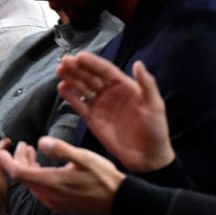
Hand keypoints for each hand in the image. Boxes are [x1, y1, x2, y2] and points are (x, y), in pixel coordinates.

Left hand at [0, 136, 125, 214]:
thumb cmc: (103, 176)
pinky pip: (40, 190)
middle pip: (24, 178)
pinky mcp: (59, 206)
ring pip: (32, 184)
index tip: (2, 150)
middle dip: (19, 160)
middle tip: (24, 145)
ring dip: (29, 168)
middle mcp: (49, 195)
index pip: (19, 173)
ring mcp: (54, 202)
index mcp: (52, 182)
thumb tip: (40, 141)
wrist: (119, 200)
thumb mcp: (83, 157)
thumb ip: (60, 149)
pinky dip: (37, 177)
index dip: (7, 161)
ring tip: (32, 152)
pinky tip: (43, 167)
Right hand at [56, 54, 175, 172]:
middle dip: (78, 68)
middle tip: (64, 61)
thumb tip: (138, 64)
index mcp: (126, 86)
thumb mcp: (155, 105)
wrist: (147, 158)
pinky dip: (70, 97)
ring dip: (71, 79)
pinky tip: (61, 88)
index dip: (93, 63)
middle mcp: (111, 93)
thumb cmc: (156, 131)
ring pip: (83, 88)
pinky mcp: (93, 120)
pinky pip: (79, 105)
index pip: (106, 71)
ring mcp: (100, 106)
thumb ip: (146, 84)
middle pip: (91, 77)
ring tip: (60, 71)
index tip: (79, 56)